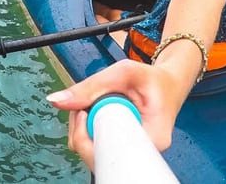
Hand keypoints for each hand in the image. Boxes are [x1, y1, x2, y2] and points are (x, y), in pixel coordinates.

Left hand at [46, 59, 184, 167]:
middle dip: (81, 127)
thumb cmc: (153, 80)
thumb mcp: (124, 72)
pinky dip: (88, 128)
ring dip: (83, 126)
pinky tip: (95, 112)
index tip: (84, 111)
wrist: (169, 85)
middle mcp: (143, 154)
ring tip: (94, 102)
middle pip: (95, 154)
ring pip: (92, 151)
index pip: (108, 154)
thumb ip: (91, 85)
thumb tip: (57, 100)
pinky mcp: (121, 150)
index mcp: (152, 139)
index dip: (86, 135)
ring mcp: (131, 154)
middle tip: (87, 101)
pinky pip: (96, 146)